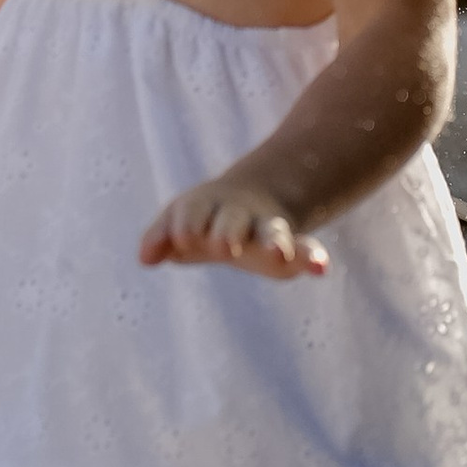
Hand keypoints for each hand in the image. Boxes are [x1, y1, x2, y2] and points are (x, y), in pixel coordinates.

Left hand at [139, 179, 328, 280]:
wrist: (254, 197)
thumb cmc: (206, 216)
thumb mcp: (180, 219)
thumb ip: (161, 236)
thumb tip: (145, 259)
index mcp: (207, 208)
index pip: (193, 214)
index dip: (186, 225)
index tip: (182, 240)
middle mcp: (238, 217)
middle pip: (232, 222)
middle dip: (227, 231)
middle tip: (224, 245)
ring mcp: (266, 230)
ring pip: (271, 232)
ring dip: (273, 241)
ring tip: (279, 253)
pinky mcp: (291, 249)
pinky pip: (306, 251)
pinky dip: (313, 258)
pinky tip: (322, 269)